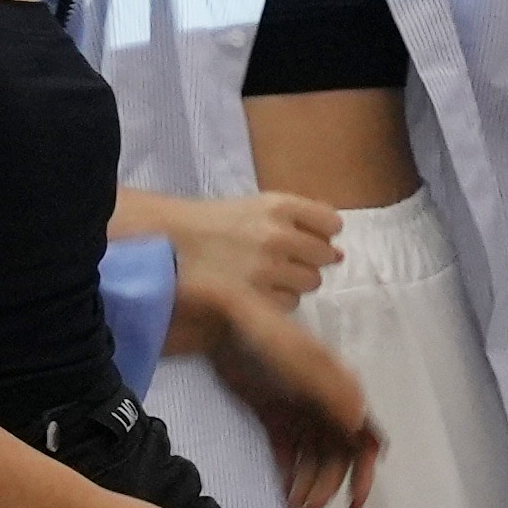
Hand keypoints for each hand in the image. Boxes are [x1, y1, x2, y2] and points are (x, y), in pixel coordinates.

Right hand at [158, 188, 342, 313]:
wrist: (168, 245)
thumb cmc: (214, 224)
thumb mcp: (258, 207)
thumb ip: (300, 221)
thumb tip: (339, 252)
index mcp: (280, 205)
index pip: (331, 223)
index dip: (323, 234)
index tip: (307, 237)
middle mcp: (278, 235)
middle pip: (324, 255)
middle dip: (309, 260)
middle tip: (283, 259)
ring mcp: (267, 268)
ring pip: (311, 282)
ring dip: (296, 281)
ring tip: (268, 274)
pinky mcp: (254, 297)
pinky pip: (289, 303)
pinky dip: (279, 299)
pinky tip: (258, 288)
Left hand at [207, 298, 384, 507]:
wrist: (221, 322)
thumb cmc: (267, 338)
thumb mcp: (304, 364)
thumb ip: (334, 394)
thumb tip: (362, 430)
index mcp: (342, 392)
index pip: (364, 442)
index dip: (363, 476)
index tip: (351, 507)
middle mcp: (326, 406)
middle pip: (337, 459)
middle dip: (325, 489)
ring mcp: (300, 413)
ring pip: (313, 461)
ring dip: (307, 487)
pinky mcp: (274, 418)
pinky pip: (289, 455)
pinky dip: (289, 476)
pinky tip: (283, 493)